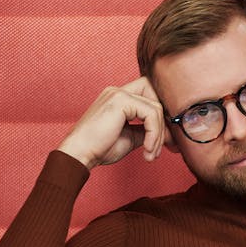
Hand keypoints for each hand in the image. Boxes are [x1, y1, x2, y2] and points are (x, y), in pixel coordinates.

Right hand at [57, 77, 173, 169]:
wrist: (79, 154)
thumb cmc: (99, 149)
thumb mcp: (129, 138)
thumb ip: (146, 131)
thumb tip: (166, 134)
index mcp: (119, 98)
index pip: (149, 95)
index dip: (161, 115)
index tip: (166, 140)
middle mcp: (118, 91)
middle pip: (156, 96)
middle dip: (164, 122)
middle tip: (166, 146)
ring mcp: (118, 93)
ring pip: (156, 108)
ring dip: (159, 135)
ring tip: (151, 154)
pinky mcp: (120, 101)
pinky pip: (151, 114)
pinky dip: (154, 134)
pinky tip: (147, 150)